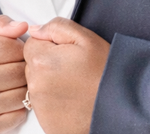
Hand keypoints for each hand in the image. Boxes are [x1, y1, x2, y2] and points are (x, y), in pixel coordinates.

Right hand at [0, 14, 28, 133]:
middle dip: (24, 67)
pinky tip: (9, 97)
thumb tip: (23, 27)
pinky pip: (19, 115)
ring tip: (13, 81)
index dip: (21, 48)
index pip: (18, 49)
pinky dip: (19, 107)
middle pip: (22, 72)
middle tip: (15, 66)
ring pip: (24, 94)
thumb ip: (1, 23)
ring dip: (24, 87)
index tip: (14, 51)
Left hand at [24, 17, 110, 133]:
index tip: (65, 50)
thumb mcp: (85, 37)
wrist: (118, 103)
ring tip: (73, 82)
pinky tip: (71, 97)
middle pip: (31, 64)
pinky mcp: (45, 122)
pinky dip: (53, 100)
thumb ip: (56, 26)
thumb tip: (36, 30)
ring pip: (36, 84)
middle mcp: (36, 86)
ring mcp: (39, 106)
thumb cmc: (104, 70)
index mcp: (42, 61)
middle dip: (47, 62)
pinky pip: (42, 104)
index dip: (49, 43)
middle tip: (72, 66)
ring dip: (49, 81)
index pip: (31, 43)